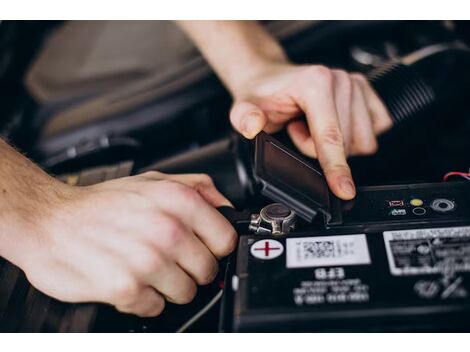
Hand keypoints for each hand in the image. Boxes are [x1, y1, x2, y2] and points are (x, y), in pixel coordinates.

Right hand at [19, 171, 235, 316]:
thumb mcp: (153, 180)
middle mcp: (167, 230)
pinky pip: (156, 307)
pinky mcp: (127, 288)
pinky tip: (128, 278)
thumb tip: (226, 207)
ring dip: (168, 286)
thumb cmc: (100, 204)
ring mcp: (148, 261)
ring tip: (145, 268)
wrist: (48, 220)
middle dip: (191, 269)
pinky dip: (144, 299)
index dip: (215, 247)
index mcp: (178, 201)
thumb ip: (197, 188)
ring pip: (186, 293)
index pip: (226, 240)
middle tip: (167, 258)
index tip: (202, 248)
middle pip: (208, 270)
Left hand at [230, 64, 392, 199]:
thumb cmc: (261, 95)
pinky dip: (353, 137)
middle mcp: (340, 79)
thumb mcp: (243, 108)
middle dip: (320, 150)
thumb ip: (245, 118)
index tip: (344, 190)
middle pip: (347, 143)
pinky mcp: (367, 92)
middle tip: (296, 131)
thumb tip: (253, 125)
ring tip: (310, 127)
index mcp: (316, 82)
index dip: (336, 167)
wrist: (269, 78)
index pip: (331, 136)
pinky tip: (330, 126)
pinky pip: (375, 130)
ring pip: (363, 140)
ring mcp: (356, 84)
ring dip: (336, 144)